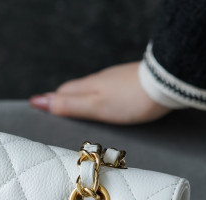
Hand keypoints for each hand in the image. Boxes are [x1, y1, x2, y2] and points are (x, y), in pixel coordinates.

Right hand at [30, 62, 170, 124]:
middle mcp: (99, 80)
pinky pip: (108, 90)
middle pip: (75, 90)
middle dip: (63, 100)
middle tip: (55, 113)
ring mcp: (115, 80)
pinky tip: (106, 105)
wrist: (166, 84)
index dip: (51, 102)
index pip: (62, 93)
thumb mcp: (93, 107)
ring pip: (92, 89)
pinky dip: (100, 98)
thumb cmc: (130, 99)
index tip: (39, 110)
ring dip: (82, 99)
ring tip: (78, 112)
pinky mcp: (131, 82)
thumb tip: (38, 101)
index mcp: (87, 87)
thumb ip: (67, 106)